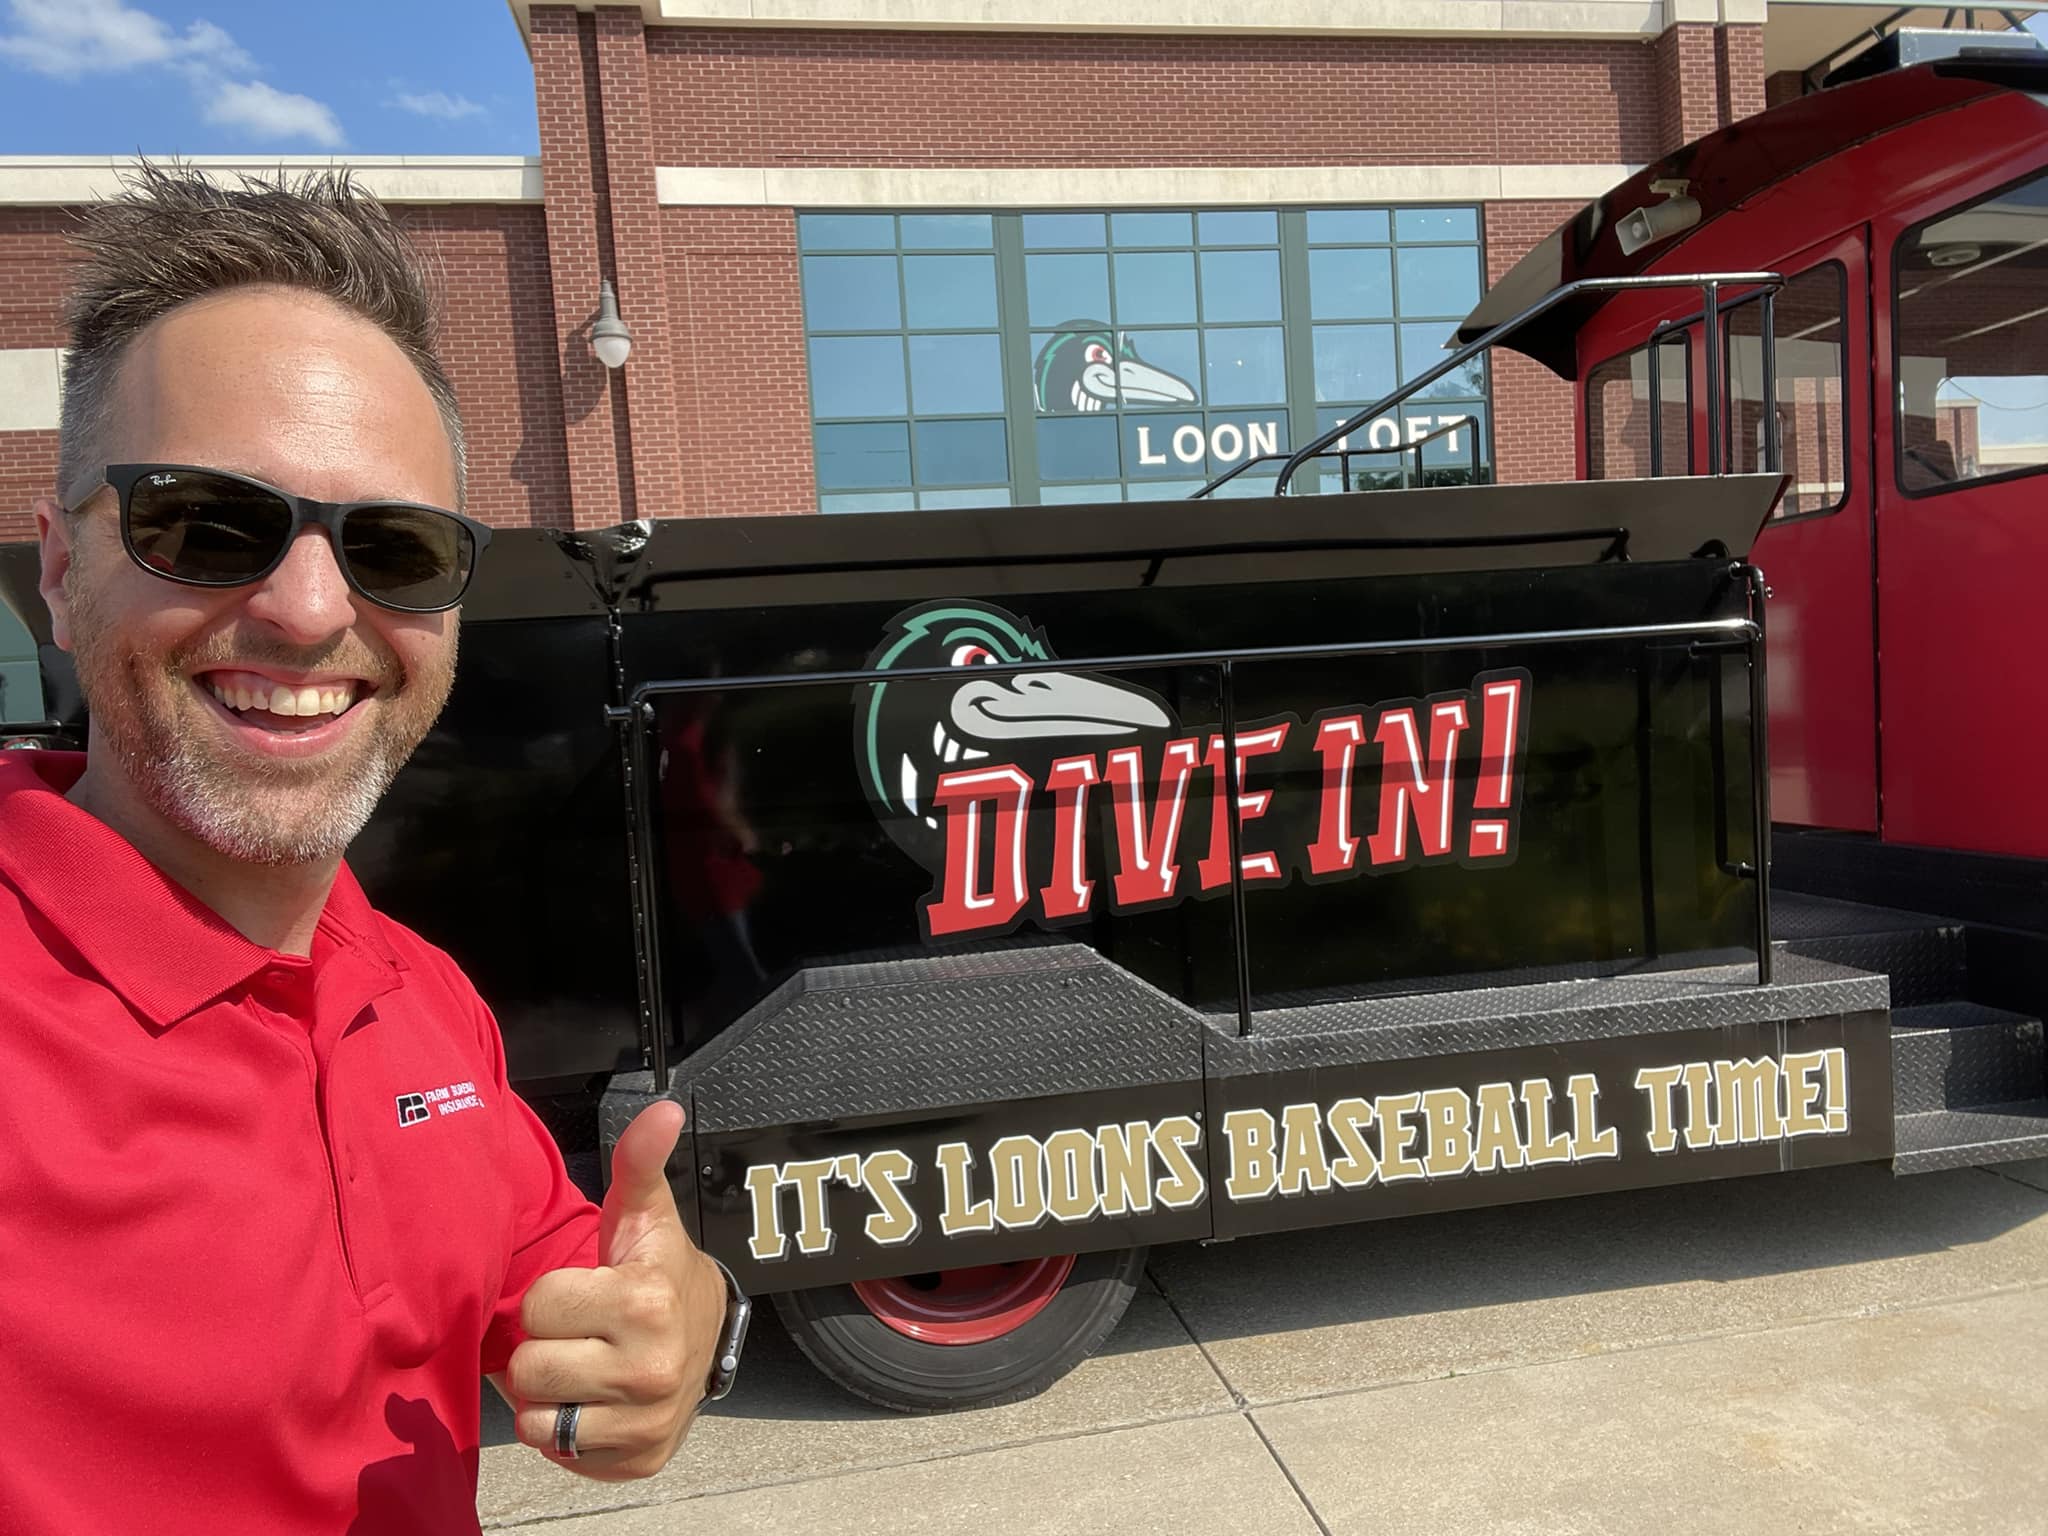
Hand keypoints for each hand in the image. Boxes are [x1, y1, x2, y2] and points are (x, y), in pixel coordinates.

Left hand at [505, 1101, 726, 1479]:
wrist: (705, 1338)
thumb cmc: (657, 1273)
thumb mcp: (645, 1216)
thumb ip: (639, 1162)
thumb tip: (661, 1108)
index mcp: (646, 1301)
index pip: (538, 1306)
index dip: (553, 1297)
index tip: (587, 1291)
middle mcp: (651, 1368)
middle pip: (530, 1367)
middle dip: (546, 1347)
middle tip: (582, 1333)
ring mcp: (647, 1421)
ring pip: (538, 1418)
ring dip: (550, 1395)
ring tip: (584, 1368)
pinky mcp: (639, 1458)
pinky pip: (558, 1454)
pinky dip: (566, 1432)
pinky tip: (594, 1402)